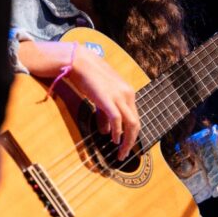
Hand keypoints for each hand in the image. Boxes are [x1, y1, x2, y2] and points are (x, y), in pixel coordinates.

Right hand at [18, 40, 140, 160]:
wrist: (81, 62)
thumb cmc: (89, 78)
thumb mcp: (101, 97)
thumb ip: (105, 114)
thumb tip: (107, 132)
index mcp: (128, 92)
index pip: (135, 117)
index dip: (132, 133)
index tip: (126, 145)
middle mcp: (128, 94)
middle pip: (136, 123)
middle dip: (132, 141)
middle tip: (124, 154)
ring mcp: (120, 96)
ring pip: (131, 123)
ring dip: (127, 141)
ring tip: (121, 152)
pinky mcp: (109, 99)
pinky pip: (117, 120)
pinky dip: (118, 132)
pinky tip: (114, 140)